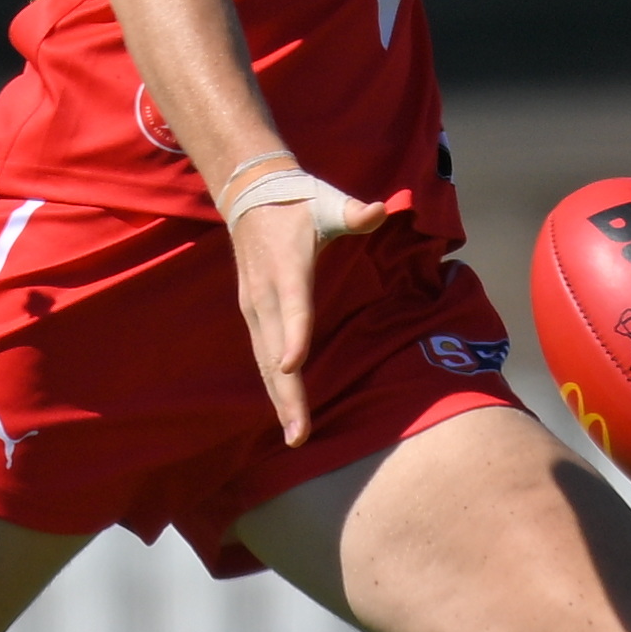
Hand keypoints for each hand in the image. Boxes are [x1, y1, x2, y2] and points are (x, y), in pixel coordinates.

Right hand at [228, 180, 380, 444]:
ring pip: (265, 361)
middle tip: (299, 433)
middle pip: (274, 350)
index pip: (292, 306)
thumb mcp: (327, 202)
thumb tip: (380, 210)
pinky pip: (262, 356)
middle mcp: (265, 294)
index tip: (293, 365)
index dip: (294, 334)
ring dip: (280, 399)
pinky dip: (273, 386)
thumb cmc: (298, 203)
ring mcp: (255, 308)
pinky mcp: (253, 315)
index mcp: (287, 269)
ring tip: (295, 435)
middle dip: (287, 393)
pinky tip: (286, 412)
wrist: (250, 196)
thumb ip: (354, 212)